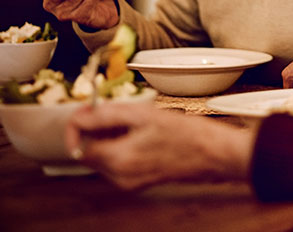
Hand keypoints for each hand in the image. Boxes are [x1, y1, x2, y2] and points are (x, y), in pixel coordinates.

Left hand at [65, 103, 253, 189]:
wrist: (214, 154)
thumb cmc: (186, 133)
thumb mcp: (143, 114)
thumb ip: (107, 116)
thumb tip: (82, 116)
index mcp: (118, 160)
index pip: (78, 145)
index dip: (78, 124)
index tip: (87, 110)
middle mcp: (120, 177)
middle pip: (88, 153)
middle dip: (94, 131)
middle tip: (112, 111)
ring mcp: (130, 183)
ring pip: (103, 159)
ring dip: (107, 139)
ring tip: (131, 122)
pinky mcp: (140, 183)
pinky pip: (117, 165)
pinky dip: (120, 148)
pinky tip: (140, 135)